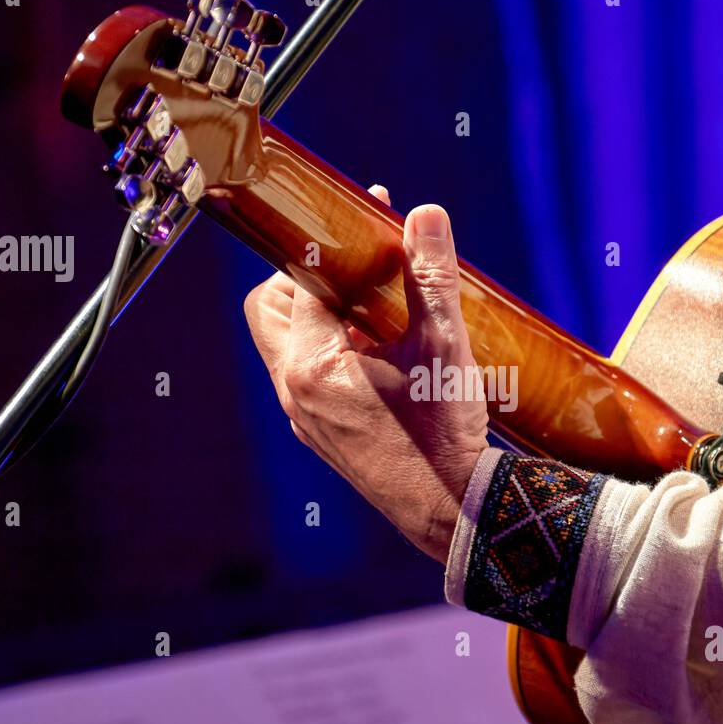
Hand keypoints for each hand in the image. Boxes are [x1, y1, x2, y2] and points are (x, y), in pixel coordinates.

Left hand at [242, 189, 488, 561]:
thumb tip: (426, 215)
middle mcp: (294, 391)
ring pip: (287, 347)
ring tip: (373, 303)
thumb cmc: (444, 430)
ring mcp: (305, 418)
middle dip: (305, 277)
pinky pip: (309, 380)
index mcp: (311, 362)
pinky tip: (381, 351)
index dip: (334, 242)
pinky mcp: (323, 437)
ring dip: (319, 316)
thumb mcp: (443, 344)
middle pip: (270, 310)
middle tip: (355, 263)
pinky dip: (331, 353)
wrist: (452, 509)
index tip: (367, 218)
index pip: (301, 280)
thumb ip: (430, 275)